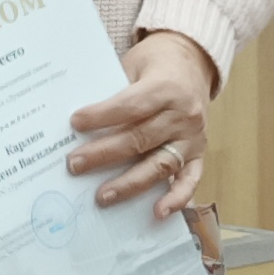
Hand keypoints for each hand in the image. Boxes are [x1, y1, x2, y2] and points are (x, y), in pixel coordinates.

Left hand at [68, 30, 216, 218]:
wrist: (192, 62)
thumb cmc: (154, 66)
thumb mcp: (133, 65)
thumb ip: (114, 91)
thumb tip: (77, 122)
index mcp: (166, 88)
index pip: (131, 106)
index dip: (102, 116)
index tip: (75, 123)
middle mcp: (183, 114)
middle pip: (140, 138)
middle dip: (104, 153)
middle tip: (74, 164)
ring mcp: (193, 137)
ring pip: (160, 164)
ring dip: (130, 183)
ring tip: (102, 196)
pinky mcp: (198, 153)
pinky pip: (190, 179)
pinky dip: (177, 197)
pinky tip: (158, 212)